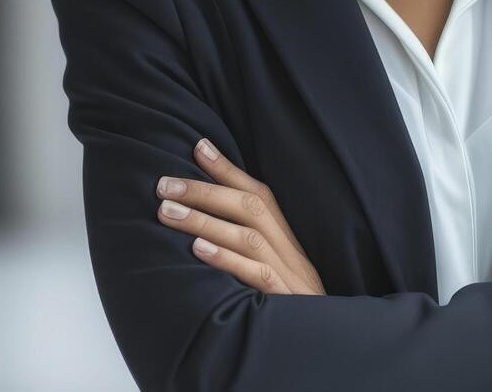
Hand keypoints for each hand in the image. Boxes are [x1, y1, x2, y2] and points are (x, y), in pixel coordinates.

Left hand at [155, 138, 326, 294]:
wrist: (327, 346)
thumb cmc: (292, 310)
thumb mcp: (275, 274)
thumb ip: (249, 248)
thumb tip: (204, 225)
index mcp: (288, 242)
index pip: (260, 194)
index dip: (228, 169)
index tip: (198, 146)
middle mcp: (290, 252)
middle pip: (251, 208)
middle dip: (204, 191)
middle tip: (163, 185)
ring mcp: (289, 275)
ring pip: (248, 236)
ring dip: (205, 220)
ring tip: (167, 212)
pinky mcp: (285, 300)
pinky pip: (257, 275)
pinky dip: (227, 259)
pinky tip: (198, 249)